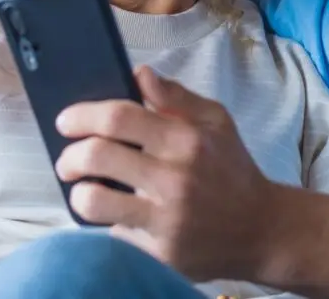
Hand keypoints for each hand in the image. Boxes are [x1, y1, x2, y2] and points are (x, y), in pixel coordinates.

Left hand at [54, 65, 281, 281]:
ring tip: (84, 190)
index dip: (83, 115)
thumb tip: (139, 73)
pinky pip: (114, 236)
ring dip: (79, 194)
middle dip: (70, 156)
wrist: (263, 231)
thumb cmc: (232, 170)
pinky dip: (109, 225)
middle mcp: (175, 179)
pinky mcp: (162, 255)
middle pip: (97, 156)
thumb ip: (175, 97)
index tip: (66, 121)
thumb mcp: (216, 122)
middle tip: (68, 161)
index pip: (119, 117)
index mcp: (186, 140)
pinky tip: (119, 218)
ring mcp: (167, 221)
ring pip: (95, 202)